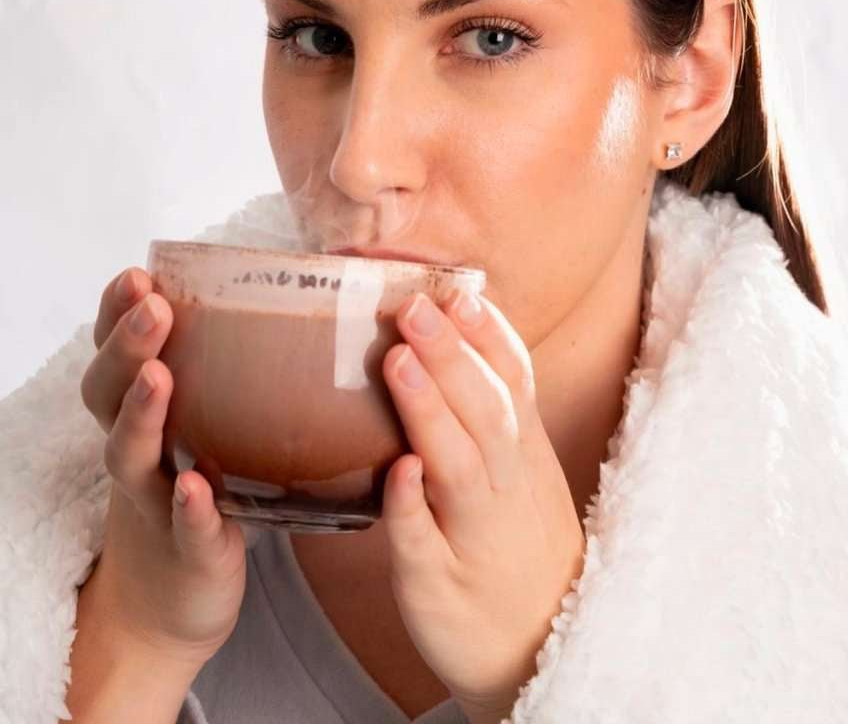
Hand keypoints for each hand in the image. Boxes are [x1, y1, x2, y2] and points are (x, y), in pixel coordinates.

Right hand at [78, 267, 246, 665]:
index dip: (116, 316)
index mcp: (145, 416)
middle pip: (110, 393)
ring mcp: (155, 500)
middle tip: (150, 306)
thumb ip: (230, 382)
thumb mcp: (203, 433)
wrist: (171, 599)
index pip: (117, 355)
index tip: (136, 274)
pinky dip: (186, 505)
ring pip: (130, 454)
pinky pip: (181, 525)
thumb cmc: (198, 496)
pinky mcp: (185, 547)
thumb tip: (300, 313)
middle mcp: (139, 451)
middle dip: (126, 346)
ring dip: (142, 413)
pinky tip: (195, 485)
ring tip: (159, 376)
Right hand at [380, 290, 584, 720]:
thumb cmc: (472, 625)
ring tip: (455, 297)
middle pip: (484, 408)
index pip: (451, 448)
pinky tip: (486, 317)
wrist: (545, 641)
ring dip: (484, 342)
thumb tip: (399, 466)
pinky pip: (527, 391)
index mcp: (478, 518)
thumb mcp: (426, 597)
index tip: (393, 357)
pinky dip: (507, 350)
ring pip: (513, 393)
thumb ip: (412, 531)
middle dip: (449, 354)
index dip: (422, 402)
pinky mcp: (538, 451)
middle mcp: (513, 479)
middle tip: (412, 307)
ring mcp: (532, 460)